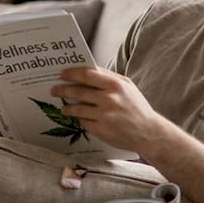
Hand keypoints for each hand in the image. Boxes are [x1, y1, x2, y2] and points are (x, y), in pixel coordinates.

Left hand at [50, 66, 176, 155]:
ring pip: (77, 109)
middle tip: (54, 89)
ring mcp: (104, 116)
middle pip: (78, 91)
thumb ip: (109, 77)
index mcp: (115, 85)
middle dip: (63, 90)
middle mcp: (109, 99)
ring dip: (67, 107)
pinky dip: (80, 119)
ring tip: (64, 107)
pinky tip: (79, 118)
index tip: (63, 74)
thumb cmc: (137, 107)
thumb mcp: (127, 87)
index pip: (87, 75)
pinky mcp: (100, 130)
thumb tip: (88, 70)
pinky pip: (83, 122)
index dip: (72, 74)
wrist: (148, 132)